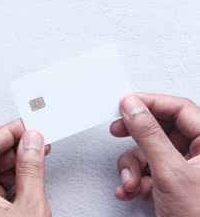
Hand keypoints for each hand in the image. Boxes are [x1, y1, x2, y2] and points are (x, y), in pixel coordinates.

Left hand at [0, 119, 51, 216]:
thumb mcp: (29, 207)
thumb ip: (30, 171)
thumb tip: (32, 143)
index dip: (9, 132)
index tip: (28, 126)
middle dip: (14, 146)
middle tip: (36, 138)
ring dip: (15, 163)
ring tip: (37, 155)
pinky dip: (12, 181)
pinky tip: (29, 175)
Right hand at [110, 93, 199, 216]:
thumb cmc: (198, 216)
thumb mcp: (169, 172)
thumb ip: (148, 134)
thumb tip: (132, 106)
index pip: (179, 108)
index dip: (150, 103)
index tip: (125, 104)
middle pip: (161, 128)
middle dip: (136, 137)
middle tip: (117, 130)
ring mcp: (186, 168)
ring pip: (149, 151)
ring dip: (132, 166)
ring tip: (130, 182)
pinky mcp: (172, 182)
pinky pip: (148, 169)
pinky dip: (135, 179)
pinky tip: (131, 190)